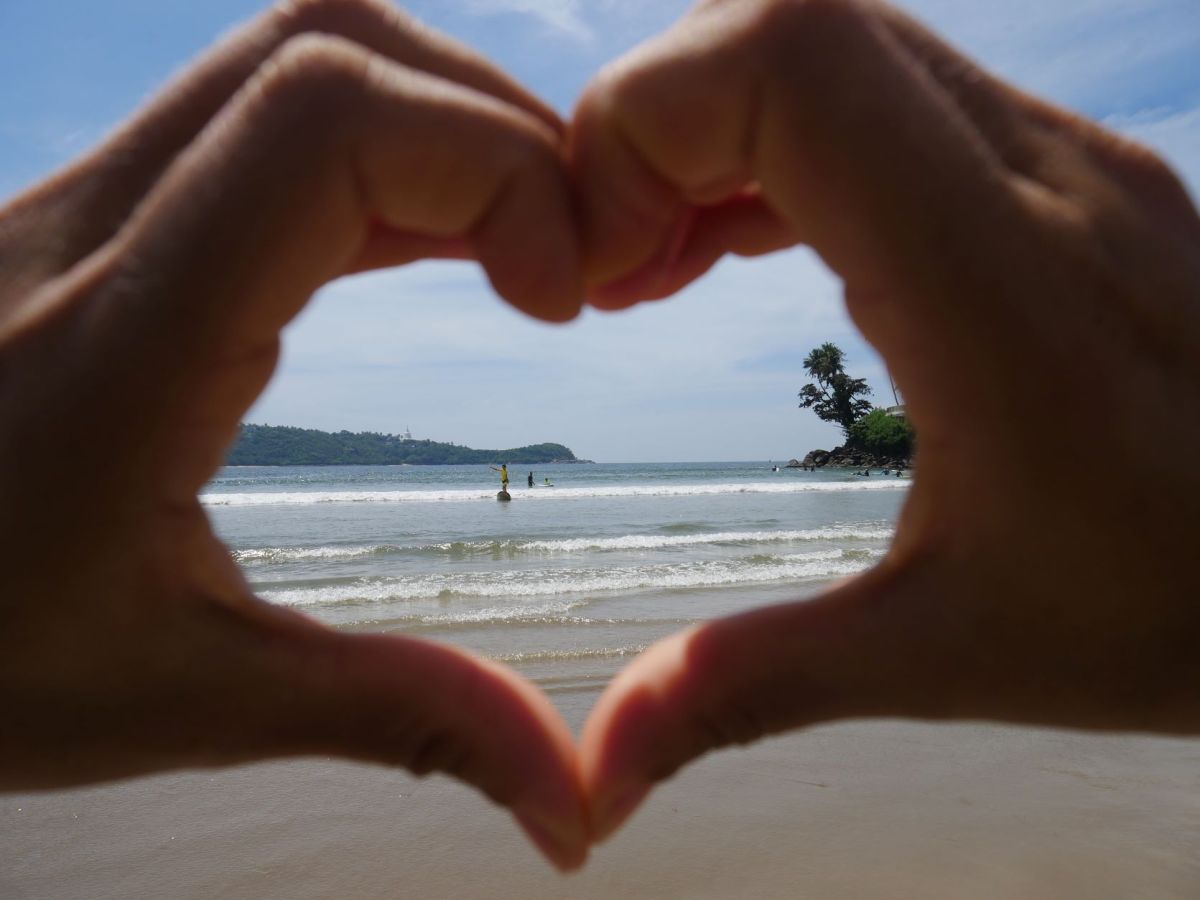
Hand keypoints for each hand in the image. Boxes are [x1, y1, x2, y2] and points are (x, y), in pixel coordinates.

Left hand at [0, 0, 586, 869]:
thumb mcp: (182, 698)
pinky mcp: (92, 208)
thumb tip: (568, 800)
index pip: (324, 126)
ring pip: (293, 50)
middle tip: (567, 261)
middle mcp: (90, 233)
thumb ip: (399, 720)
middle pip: (327, 46)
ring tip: (519, 242)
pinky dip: (382, 146)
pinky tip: (432, 238)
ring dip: (441, 119)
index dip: (492, 167)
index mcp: (121, 347)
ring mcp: (79, 201)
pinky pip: (259, 108)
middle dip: (493, 129)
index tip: (562, 297)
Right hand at [570, 0, 1199, 840]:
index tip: (601, 264)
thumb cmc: (1179, 608)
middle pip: (794, 22)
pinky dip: (771, 149)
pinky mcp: (1059, 168)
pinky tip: (733, 250)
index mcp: (1002, 289)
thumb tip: (602, 770)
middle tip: (612, 266)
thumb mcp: (950, 655)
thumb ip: (755, 686)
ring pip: (835, 42)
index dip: (648, 125)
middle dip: (657, 126)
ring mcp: (1061, 156)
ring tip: (654, 267)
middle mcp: (1041, 179)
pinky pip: (880, 94)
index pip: (791, 64)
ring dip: (711, 134)